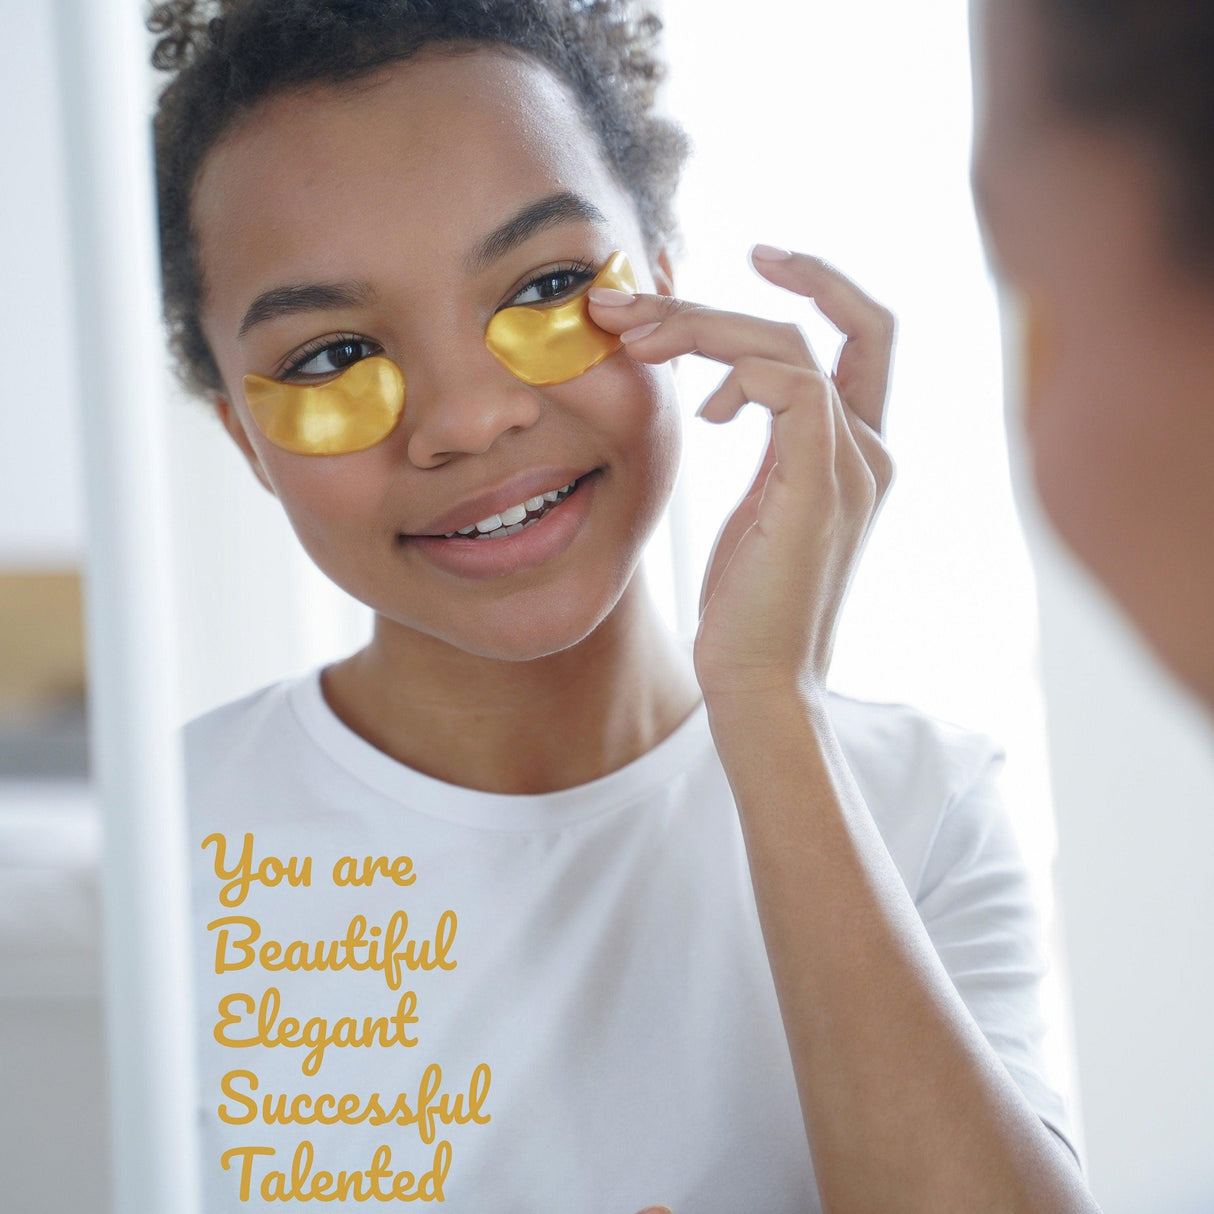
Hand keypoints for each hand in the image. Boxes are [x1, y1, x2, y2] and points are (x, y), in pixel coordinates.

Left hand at [588, 247, 895, 702]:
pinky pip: (795, 388)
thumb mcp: (759, 506)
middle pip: (823, 325)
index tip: (756, 254)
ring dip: (701, 329)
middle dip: (716, 302)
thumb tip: (721, 393)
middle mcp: (870, 449)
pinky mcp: (821, 486)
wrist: (760, 682)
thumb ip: (763, 444)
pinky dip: (739, 374)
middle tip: (629, 305)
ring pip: (791, 346)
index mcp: (858, 450)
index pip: (865, 333)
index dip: (822, 281)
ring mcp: (854, 465)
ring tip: (633, 342)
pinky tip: (703, 409)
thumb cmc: (748, 605)